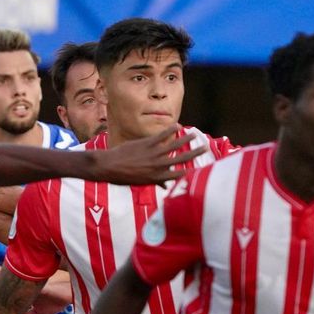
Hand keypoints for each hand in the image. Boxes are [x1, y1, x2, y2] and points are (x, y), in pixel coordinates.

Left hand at [89, 124, 207, 185]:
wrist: (109, 166)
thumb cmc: (124, 177)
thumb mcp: (142, 182)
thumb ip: (156, 182)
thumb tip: (165, 187)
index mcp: (157, 178)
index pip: (179, 174)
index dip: (192, 170)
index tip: (202, 167)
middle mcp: (158, 166)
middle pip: (181, 159)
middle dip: (194, 153)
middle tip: (205, 147)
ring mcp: (153, 154)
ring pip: (173, 145)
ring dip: (185, 139)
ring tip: (194, 134)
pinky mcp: (146, 144)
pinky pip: (161, 136)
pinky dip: (170, 131)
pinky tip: (177, 126)